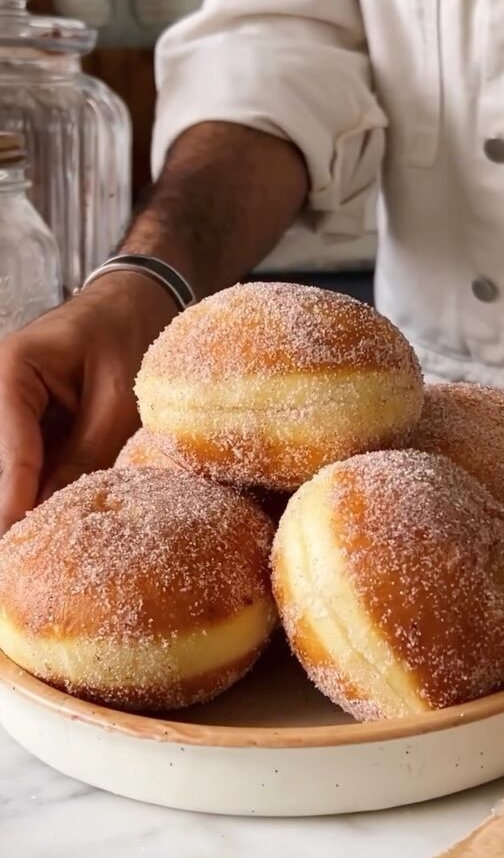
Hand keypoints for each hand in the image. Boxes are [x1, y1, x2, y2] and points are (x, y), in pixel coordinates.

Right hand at [0, 273, 176, 535]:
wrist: (136, 305)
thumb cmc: (129, 335)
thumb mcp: (119, 397)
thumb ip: (89, 452)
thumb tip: (60, 511)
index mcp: (13, 370)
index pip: (10, 447)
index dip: (13, 498)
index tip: (13, 538)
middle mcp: (1, 391)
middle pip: (1, 461)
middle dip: (12, 502)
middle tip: (19, 552)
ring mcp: (10, 411)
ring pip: (9, 465)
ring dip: (23, 498)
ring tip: (33, 547)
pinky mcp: (26, 428)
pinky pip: (25, 465)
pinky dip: (35, 491)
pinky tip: (43, 524)